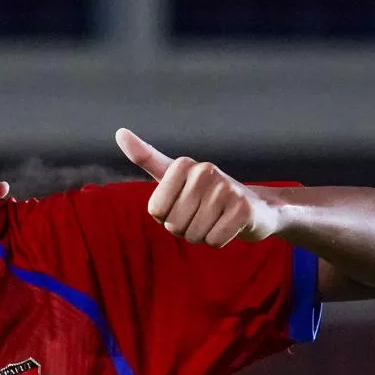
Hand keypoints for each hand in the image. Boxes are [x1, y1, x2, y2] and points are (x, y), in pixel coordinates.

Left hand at [116, 128, 280, 246]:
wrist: (255, 208)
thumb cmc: (204, 195)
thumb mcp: (173, 176)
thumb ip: (147, 157)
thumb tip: (120, 132)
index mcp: (183, 164)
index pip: (156, 210)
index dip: (166, 217)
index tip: (182, 204)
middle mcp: (205, 171)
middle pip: (173, 224)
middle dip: (184, 229)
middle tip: (201, 215)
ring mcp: (227, 188)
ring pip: (193, 234)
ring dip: (201, 235)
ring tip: (215, 219)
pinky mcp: (243, 209)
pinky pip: (214, 241)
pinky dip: (218, 241)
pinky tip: (228, 226)